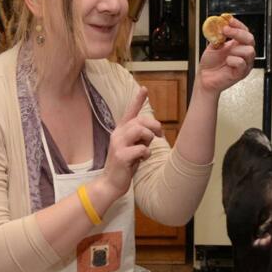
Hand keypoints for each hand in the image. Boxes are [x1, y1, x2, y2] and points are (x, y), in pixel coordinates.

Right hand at [99, 86, 162, 201]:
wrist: (111, 183)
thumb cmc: (125, 165)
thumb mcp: (133, 147)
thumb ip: (141, 137)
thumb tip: (154, 131)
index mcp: (120, 131)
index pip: (130, 112)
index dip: (137, 100)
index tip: (145, 89)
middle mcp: (117, 134)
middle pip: (140, 120)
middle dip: (153, 125)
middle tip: (160, 134)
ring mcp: (118, 144)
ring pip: (139, 130)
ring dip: (149, 138)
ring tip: (147, 147)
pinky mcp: (121, 156)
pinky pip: (141, 148)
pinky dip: (146, 153)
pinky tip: (142, 159)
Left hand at [198, 17, 255, 94]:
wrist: (204, 78)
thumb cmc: (210, 64)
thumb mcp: (213, 45)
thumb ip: (218, 35)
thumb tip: (221, 24)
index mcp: (238, 45)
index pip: (244, 31)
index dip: (238, 24)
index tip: (228, 19)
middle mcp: (243, 53)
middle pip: (250, 39)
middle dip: (238, 33)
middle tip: (225, 30)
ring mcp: (244, 64)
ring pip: (250, 51)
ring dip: (236, 49)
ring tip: (226, 53)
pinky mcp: (241, 73)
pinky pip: (242, 63)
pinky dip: (233, 60)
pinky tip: (227, 61)